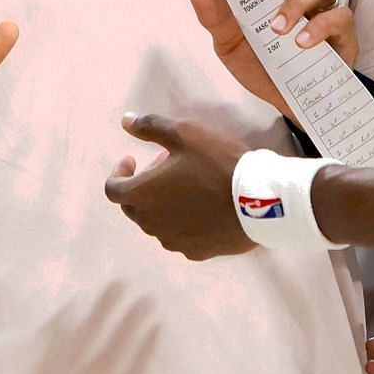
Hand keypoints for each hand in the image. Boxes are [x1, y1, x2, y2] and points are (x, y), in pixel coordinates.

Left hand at [104, 114, 253, 259]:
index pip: (112, 189)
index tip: (132, 159)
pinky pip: (179, 235)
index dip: (119, 173)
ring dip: (162, 203)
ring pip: (157, 222)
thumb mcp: (184, 133)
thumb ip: (150, 126)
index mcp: (143, 196)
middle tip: (166, 165)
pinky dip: (181, 221)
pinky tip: (202, 207)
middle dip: (143, 185)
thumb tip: (125, 121)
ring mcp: (174, 241)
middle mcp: (152, 224)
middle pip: (134, 206)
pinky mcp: (196, 252)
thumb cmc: (218, 163)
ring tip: (187, 185)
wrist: (261, 201)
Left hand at [187, 0, 356, 123]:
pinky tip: (300, 43)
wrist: (289, 105)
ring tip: (275, 29)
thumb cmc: (262, 65)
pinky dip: (319, 27)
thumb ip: (215, 17)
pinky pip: (339, 17)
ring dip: (294, 2)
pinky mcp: (344, 33)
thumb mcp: (230, 45)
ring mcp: (325, 9)